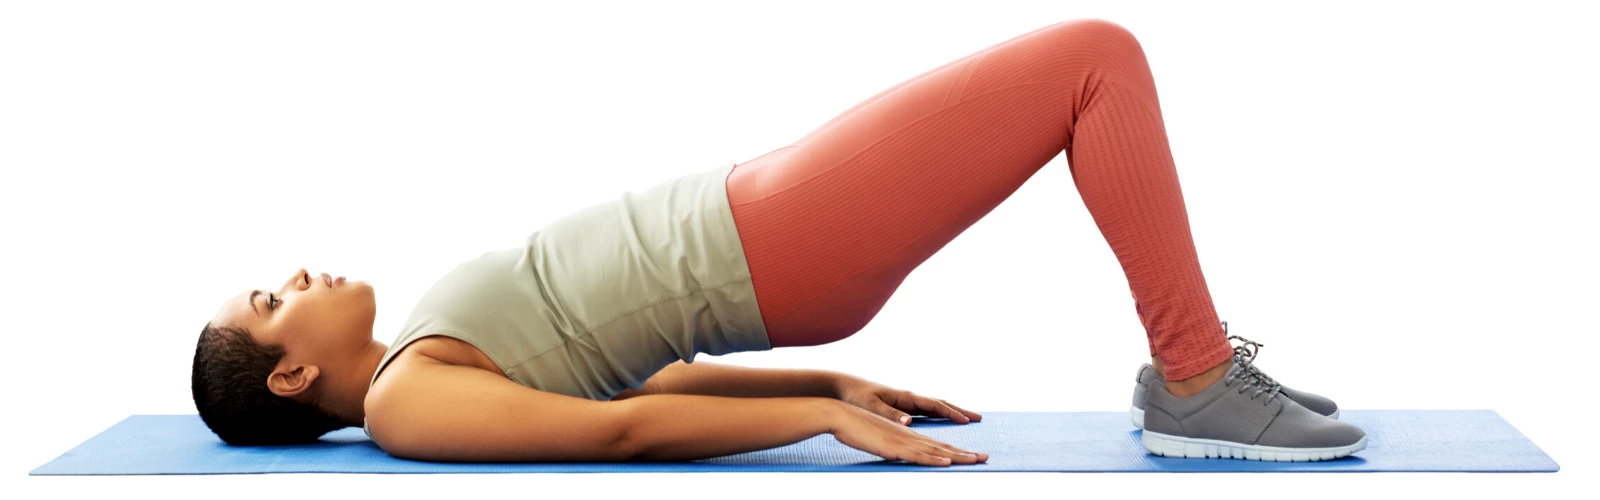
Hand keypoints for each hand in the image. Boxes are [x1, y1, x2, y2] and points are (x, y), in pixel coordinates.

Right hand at [824, 400, 987, 466]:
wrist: (840, 415)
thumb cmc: (856, 428)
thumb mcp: (879, 438)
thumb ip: (893, 445)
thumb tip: (903, 451)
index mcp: (907, 434)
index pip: (937, 443)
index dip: (956, 450)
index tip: (973, 455)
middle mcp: (910, 435)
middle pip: (942, 445)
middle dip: (965, 452)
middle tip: (986, 457)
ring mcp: (903, 440)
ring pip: (935, 449)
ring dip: (956, 455)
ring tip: (975, 460)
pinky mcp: (893, 446)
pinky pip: (916, 454)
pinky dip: (933, 458)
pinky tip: (946, 461)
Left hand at [834, 373, 982, 425]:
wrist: (844, 387)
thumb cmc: (856, 397)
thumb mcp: (871, 406)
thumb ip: (889, 414)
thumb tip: (909, 422)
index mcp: (905, 397)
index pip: (934, 405)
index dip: (952, 413)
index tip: (967, 420)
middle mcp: (909, 398)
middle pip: (940, 404)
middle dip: (959, 411)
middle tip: (979, 418)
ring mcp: (907, 401)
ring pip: (935, 407)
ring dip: (951, 412)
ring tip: (967, 419)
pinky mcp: (901, 406)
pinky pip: (926, 411)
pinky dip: (939, 415)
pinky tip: (943, 421)